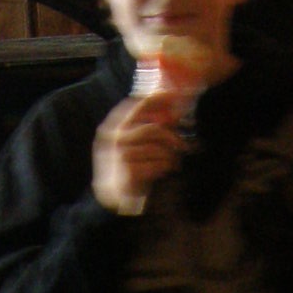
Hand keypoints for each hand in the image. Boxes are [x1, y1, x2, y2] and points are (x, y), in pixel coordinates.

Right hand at [92, 90, 184, 215]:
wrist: (111, 196)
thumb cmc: (126, 165)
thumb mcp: (130, 142)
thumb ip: (145, 126)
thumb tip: (171, 110)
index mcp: (111, 126)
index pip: (136, 105)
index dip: (156, 99)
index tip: (173, 96)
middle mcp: (113, 138)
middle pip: (151, 130)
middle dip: (171, 137)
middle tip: (182, 145)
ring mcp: (119, 156)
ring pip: (156, 148)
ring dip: (169, 156)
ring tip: (173, 162)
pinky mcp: (128, 172)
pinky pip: (156, 164)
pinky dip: (164, 167)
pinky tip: (165, 169)